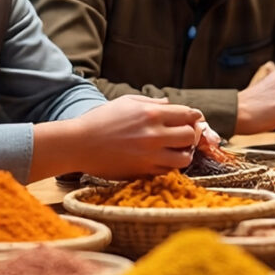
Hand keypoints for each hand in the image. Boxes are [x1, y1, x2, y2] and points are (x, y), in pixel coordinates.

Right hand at [42, 95, 203, 179]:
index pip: (188, 115)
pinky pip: (168, 171)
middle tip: (184, 135)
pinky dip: (169, 166)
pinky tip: (161, 159)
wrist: (79, 144)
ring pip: (184, 159)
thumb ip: (152, 103)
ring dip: (184, 153)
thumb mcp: (126, 102)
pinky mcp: (143, 172)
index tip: (195, 119)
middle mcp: (154, 135)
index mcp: (151, 114)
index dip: (195, 117)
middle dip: (191, 134)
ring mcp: (150, 156)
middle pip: (190, 136)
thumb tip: (170, 104)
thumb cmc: (100, 120)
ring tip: (176, 150)